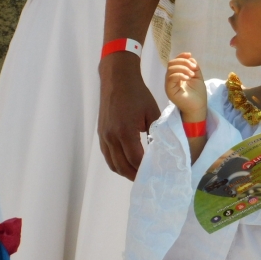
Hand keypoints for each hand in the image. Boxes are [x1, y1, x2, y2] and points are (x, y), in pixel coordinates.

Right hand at [98, 53, 160, 179]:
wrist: (117, 79)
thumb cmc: (137, 94)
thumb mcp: (152, 112)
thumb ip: (156, 132)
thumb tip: (160, 148)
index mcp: (125, 132)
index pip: (135, 159)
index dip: (144, 169)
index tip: (154, 174)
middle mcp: (111, 137)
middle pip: (122, 166)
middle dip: (134, 175)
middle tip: (147, 180)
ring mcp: (104, 136)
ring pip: (112, 163)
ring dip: (124, 172)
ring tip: (137, 175)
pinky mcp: (101, 134)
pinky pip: (107, 155)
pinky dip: (116, 163)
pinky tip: (126, 164)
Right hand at [166, 52, 206, 121]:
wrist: (198, 106)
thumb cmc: (198, 93)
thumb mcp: (198, 77)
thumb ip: (194, 67)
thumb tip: (190, 57)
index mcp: (177, 75)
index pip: (175, 62)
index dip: (181, 56)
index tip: (189, 54)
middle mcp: (171, 79)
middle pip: (171, 64)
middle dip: (183, 62)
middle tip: (193, 67)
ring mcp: (169, 84)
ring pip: (170, 69)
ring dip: (183, 68)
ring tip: (192, 74)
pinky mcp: (169, 90)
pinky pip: (171, 78)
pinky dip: (180, 75)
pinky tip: (188, 78)